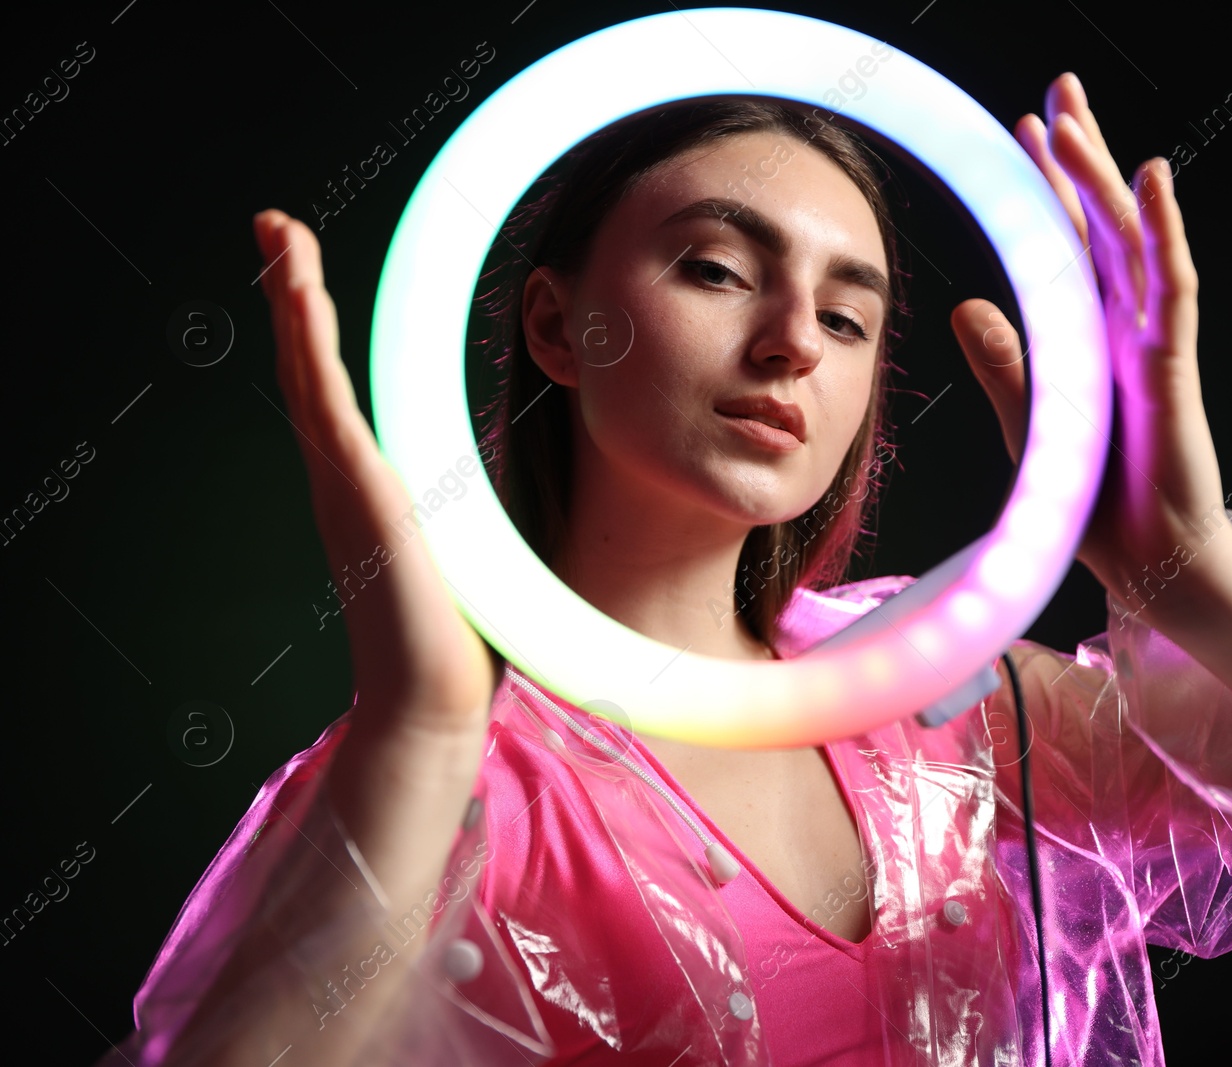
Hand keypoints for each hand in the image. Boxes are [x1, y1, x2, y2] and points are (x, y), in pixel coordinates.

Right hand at [252, 210, 498, 734]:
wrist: (434, 700)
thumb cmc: (458, 639)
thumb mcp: (473, 550)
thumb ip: (477, 511)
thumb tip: (514, 498)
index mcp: (372, 490)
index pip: (340, 395)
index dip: (321, 334)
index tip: (310, 280)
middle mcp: (345, 480)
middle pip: (309, 369)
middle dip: (293, 295)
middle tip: (275, 228)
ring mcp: (343, 484)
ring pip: (307, 372)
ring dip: (293, 298)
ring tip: (276, 232)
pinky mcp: (358, 491)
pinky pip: (325, 400)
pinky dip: (307, 341)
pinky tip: (300, 290)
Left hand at [949, 73, 1225, 598]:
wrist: (1146, 562)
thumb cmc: (1095, 502)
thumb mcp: (1030, 418)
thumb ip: (1004, 361)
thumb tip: (967, 303)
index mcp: (1090, 335)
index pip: (1065, 244)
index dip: (1045, 186)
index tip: (1020, 130)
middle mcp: (1124, 325)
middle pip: (1100, 222)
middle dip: (1080, 154)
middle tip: (1058, 87)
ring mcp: (1152, 341)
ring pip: (1131, 240)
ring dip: (1103, 176)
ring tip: (1075, 116)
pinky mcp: (1173, 368)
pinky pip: (1172, 286)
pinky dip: (1164, 231)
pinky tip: (1153, 179)